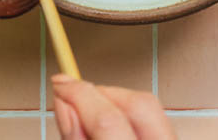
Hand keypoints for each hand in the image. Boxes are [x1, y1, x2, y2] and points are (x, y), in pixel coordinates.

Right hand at [52, 75, 175, 139]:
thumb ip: (75, 138)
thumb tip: (65, 102)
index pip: (108, 120)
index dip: (79, 95)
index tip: (61, 84)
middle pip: (140, 103)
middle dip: (103, 93)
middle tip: (75, 95)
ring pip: (150, 107)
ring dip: (116, 102)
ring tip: (91, 115)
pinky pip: (156, 120)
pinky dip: (130, 115)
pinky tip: (114, 125)